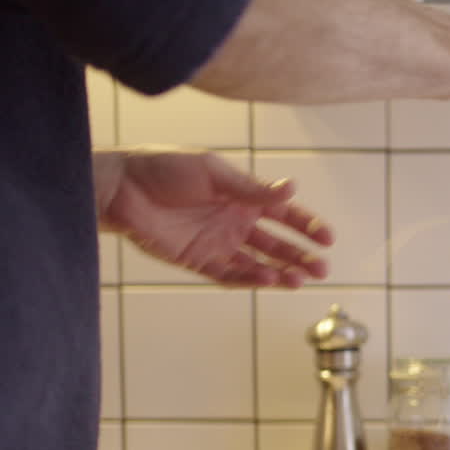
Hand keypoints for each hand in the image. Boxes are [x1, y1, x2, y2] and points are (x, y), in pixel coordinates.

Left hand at [97, 148, 332, 287]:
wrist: (121, 188)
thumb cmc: (164, 168)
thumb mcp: (213, 171)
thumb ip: (252, 187)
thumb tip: (292, 188)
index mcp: (243, 197)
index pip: (284, 215)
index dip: (308, 227)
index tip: (327, 239)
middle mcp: (235, 222)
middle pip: (278, 244)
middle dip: (301, 257)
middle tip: (321, 269)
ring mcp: (219, 243)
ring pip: (259, 262)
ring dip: (281, 272)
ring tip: (299, 280)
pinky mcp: (199, 261)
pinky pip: (230, 274)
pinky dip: (250, 279)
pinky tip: (268, 279)